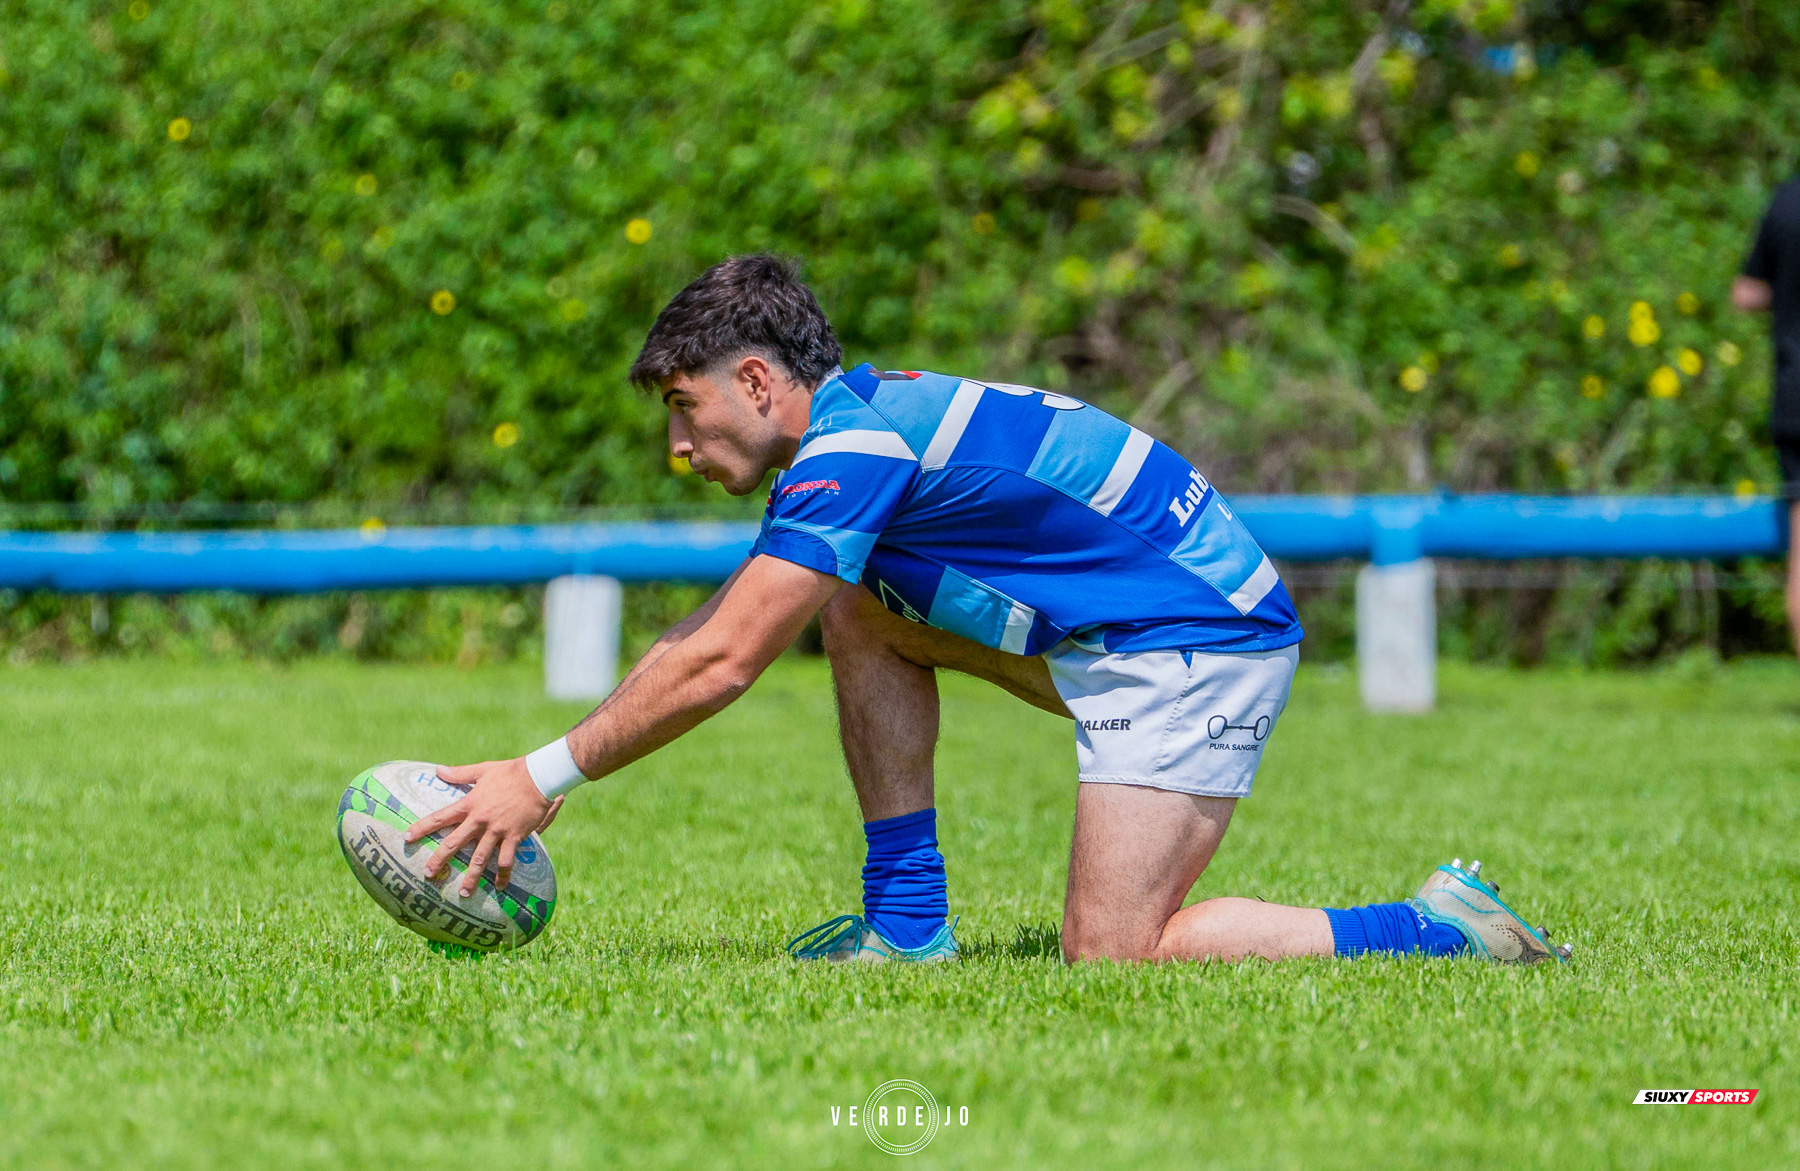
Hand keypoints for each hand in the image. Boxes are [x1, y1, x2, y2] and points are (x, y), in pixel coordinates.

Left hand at [403, 759, 564, 896]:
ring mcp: (497, 830)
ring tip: (464, 893)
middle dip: (439, 859)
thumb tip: (438, 770)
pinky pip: (507, 860)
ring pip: (480, 858)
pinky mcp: (514, 836)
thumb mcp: (483, 770)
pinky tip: (500, 886)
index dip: (422, 828)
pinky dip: (504, 874)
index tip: (407, 838)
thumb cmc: (511, 771)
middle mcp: (480, 820)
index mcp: (470, 803)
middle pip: (455, 843)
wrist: (538, 778)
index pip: (440, 817)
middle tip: (427, 874)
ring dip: (471, 876)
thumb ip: (460, 773)